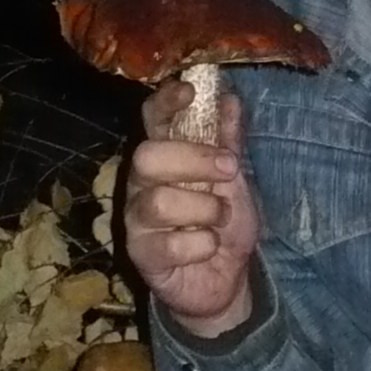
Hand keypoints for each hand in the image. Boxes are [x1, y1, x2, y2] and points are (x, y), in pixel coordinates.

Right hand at [124, 78, 261, 336]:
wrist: (224, 279)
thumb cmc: (222, 224)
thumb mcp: (234, 182)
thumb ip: (229, 143)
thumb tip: (230, 100)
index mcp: (163, 157)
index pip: (152, 120)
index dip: (165, 102)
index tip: (190, 91)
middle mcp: (141, 183)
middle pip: (147, 156)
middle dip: (194, 160)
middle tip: (230, 170)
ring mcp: (136, 220)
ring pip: (159, 202)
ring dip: (205, 210)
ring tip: (221, 221)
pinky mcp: (140, 255)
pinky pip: (171, 244)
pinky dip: (204, 246)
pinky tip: (209, 248)